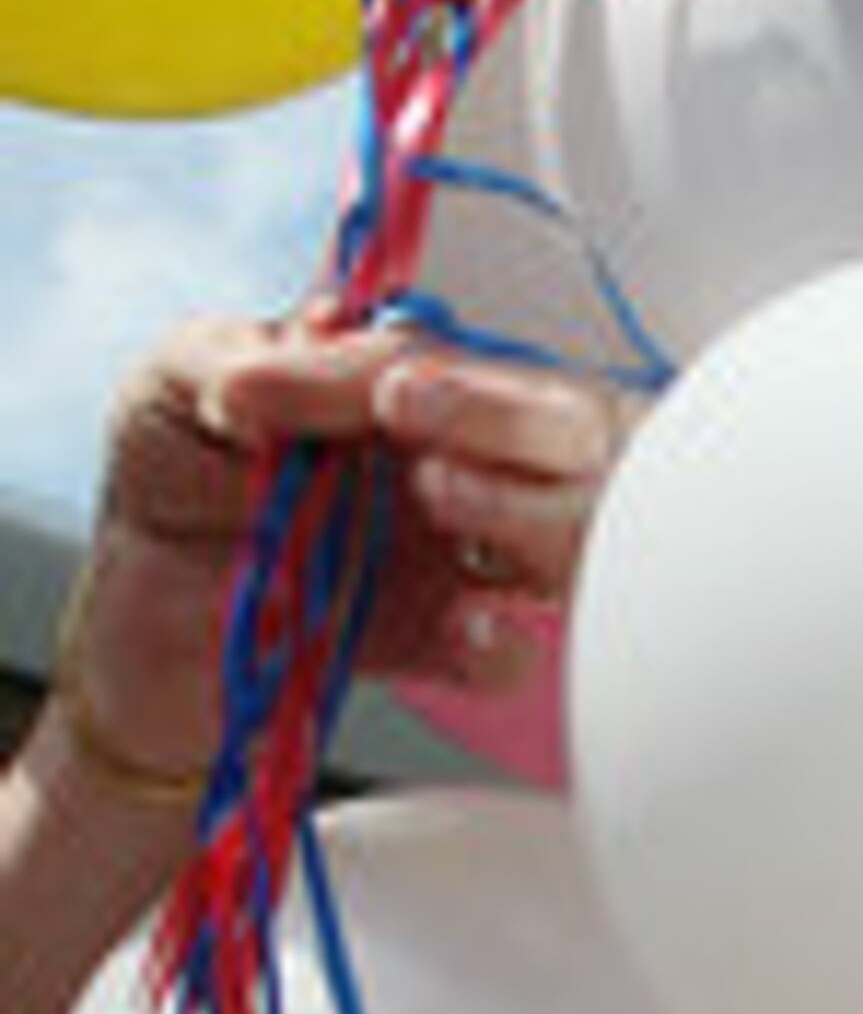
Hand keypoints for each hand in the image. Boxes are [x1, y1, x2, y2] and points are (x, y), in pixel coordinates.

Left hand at [64, 314, 620, 797]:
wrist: (147, 600)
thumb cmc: (178, 470)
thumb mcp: (177, 382)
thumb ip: (221, 362)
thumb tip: (256, 384)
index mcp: (404, 382)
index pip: (448, 363)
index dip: (413, 369)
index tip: (377, 388)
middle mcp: (453, 457)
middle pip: (557, 429)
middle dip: (502, 417)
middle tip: (410, 413)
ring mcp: (458, 554)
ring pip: (564, 531)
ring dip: (518, 511)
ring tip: (438, 495)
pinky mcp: (440, 642)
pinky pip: (508, 652)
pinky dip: (501, 641)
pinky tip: (467, 624)